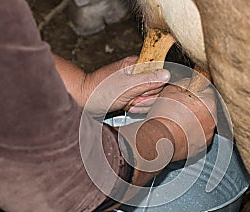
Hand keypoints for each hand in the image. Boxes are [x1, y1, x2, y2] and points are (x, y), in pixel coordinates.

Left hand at [53, 55, 169, 115]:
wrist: (83, 100)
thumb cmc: (100, 91)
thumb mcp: (126, 86)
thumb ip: (147, 80)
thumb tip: (167, 74)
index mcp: (137, 65)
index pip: (160, 76)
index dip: (153, 89)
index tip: (141, 94)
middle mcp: (138, 73)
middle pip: (157, 88)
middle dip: (146, 99)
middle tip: (132, 101)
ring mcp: (135, 84)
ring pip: (151, 97)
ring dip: (141, 105)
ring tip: (128, 105)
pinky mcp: (132, 94)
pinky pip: (143, 103)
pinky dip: (137, 108)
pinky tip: (128, 107)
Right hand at [117, 80, 216, 186]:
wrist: (157, 140)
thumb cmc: (163, 116)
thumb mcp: (172, 90)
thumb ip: (185, 83)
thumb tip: (189, 82)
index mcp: (209, 104)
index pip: (207, 90)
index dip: (196, 90)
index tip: (188, 93)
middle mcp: (212, 121)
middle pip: (206, 108)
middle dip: (195, 106)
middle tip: (181, 107)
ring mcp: (207, 136)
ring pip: (202, 123)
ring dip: (193, 121)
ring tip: (178, 120)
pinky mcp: (200, 148)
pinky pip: (197, 137)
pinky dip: (190, 134)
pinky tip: (178, 131)